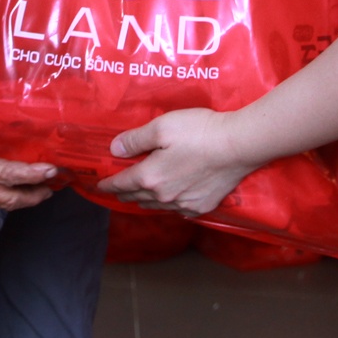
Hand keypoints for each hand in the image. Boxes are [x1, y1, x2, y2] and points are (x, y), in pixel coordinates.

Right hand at [0, 106, 57, 210]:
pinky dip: (8, 194)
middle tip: (59, 184)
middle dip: (37, 193)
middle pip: (10, 198)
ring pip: (1, 202)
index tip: (51, 170)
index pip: (4, 174)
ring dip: (25, 197)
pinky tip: (14, 184)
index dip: (30, 174)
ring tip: (45, 188)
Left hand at [95, 108, 258, 215]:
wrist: (238, 146)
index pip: (121, 184)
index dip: (108, 184)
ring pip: (156, 206)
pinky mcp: (202, 206)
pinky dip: (168, 205)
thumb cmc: (199, 132)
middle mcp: (164, 196)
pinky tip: (169, 200)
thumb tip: (114, 149)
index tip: (99, 185)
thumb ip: (135, 140)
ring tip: (138, 195)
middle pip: (136, 197)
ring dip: (145, 200)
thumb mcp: (161, 127)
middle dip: (124, 193)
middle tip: (116, 189)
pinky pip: (178, 210)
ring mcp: (184, 204)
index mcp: (150, 177)